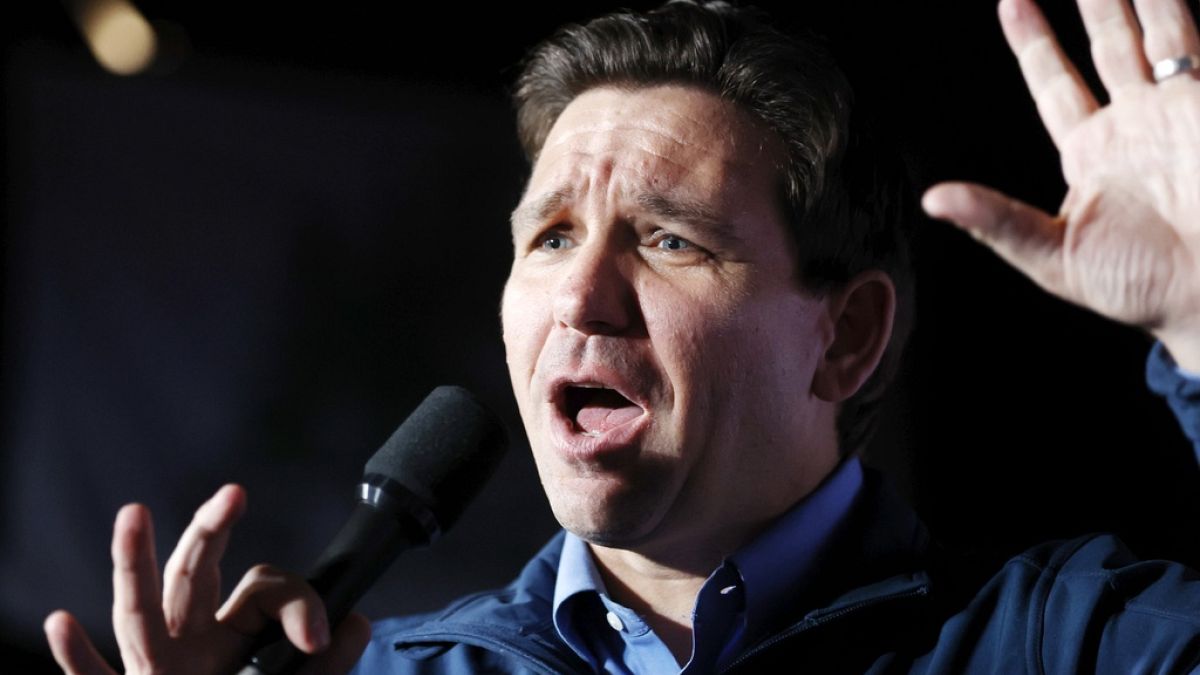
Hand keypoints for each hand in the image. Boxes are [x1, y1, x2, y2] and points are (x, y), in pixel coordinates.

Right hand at [43, 485, 370, 674]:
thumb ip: (331, 655)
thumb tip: (356, 620)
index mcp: (228, 631)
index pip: (258, 588)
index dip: (295, 601)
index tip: (318, 636)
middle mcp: (186, 643)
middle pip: (191, 574)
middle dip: (209, 530)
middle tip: (233, 494)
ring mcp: (156, 673)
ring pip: (139, 615)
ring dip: (133, 565)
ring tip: (133, 515)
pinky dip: (77, 656)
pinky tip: (63, 623)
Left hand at [923, 0, 1199, 370]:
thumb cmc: (1135, 286)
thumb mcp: (1051, 255)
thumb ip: (996, 221)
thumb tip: (933, 200)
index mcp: (1090, 155)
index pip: (1055, 85)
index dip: (1036, 44)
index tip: (1013, 2)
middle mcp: (1133, 127)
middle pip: (1107, 47)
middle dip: (1092, 7)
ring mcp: (1176, 115)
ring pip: (1157, 37)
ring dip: (1137, 0)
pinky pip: (1196, 48)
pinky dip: (1178, 15)